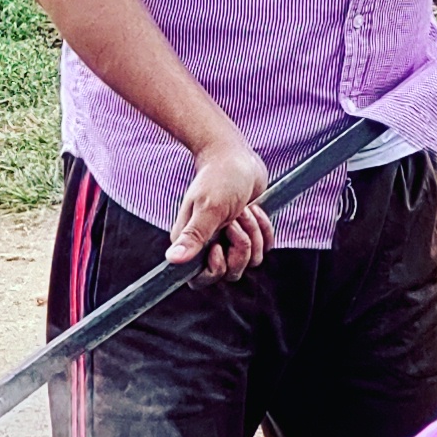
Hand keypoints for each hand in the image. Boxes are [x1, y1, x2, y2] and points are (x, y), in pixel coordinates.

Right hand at [169, 138, 274, 282]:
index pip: (201, 279)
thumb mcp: (208, 207)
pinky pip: (264, 249)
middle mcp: (208, 245)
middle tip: (234, 221)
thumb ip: (193, 236)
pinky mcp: (247, 233)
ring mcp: (229, 240)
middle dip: (240, 247)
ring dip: (253, 233)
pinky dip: (265, 230)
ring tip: (244, 210)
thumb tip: (172, 260)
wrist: (237, 156)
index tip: (218, 246)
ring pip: (250, 261)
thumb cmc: (220, 178)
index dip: (215, 269)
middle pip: (230, 273)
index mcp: (191, 243)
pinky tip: (254, 210)